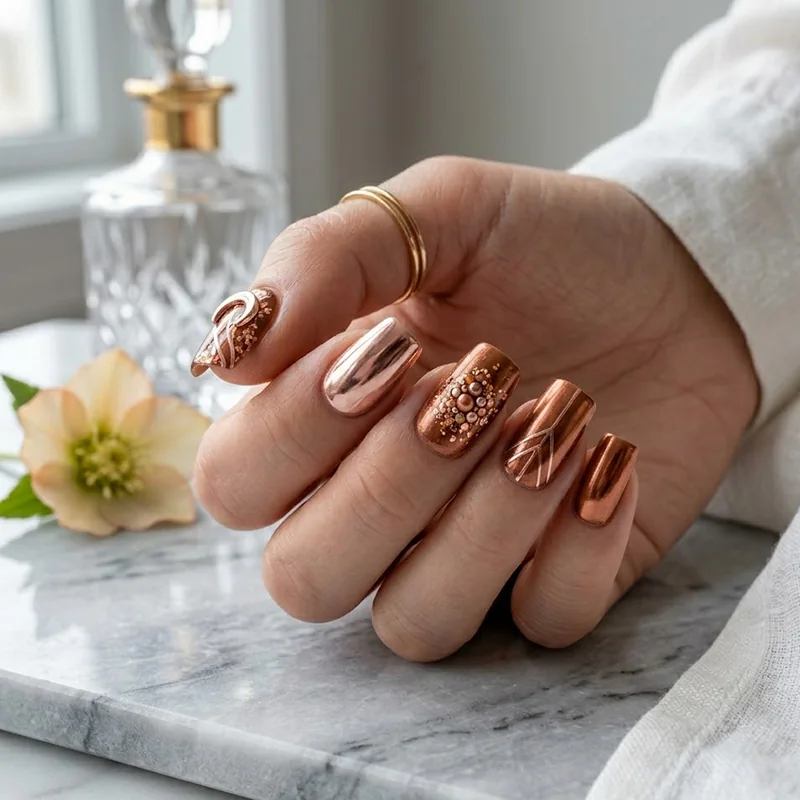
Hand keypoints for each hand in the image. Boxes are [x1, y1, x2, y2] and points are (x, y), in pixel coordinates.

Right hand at [194, 157, 757, 659]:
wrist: (668, 285)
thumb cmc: (542, 247)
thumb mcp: (438, 210)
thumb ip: (326, 258)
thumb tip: (226, 351)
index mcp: (321, 421)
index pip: (235, 484)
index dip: (297, 429)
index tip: (392, 348)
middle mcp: (374, 506)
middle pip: (305, 580)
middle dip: (390, 483)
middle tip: (475, 384)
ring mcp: (462, 554)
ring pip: (415, 622)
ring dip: (489, 519)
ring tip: (558, 415)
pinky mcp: (555, 581)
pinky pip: (542, 623)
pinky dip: (582, 546)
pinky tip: (612, 456)